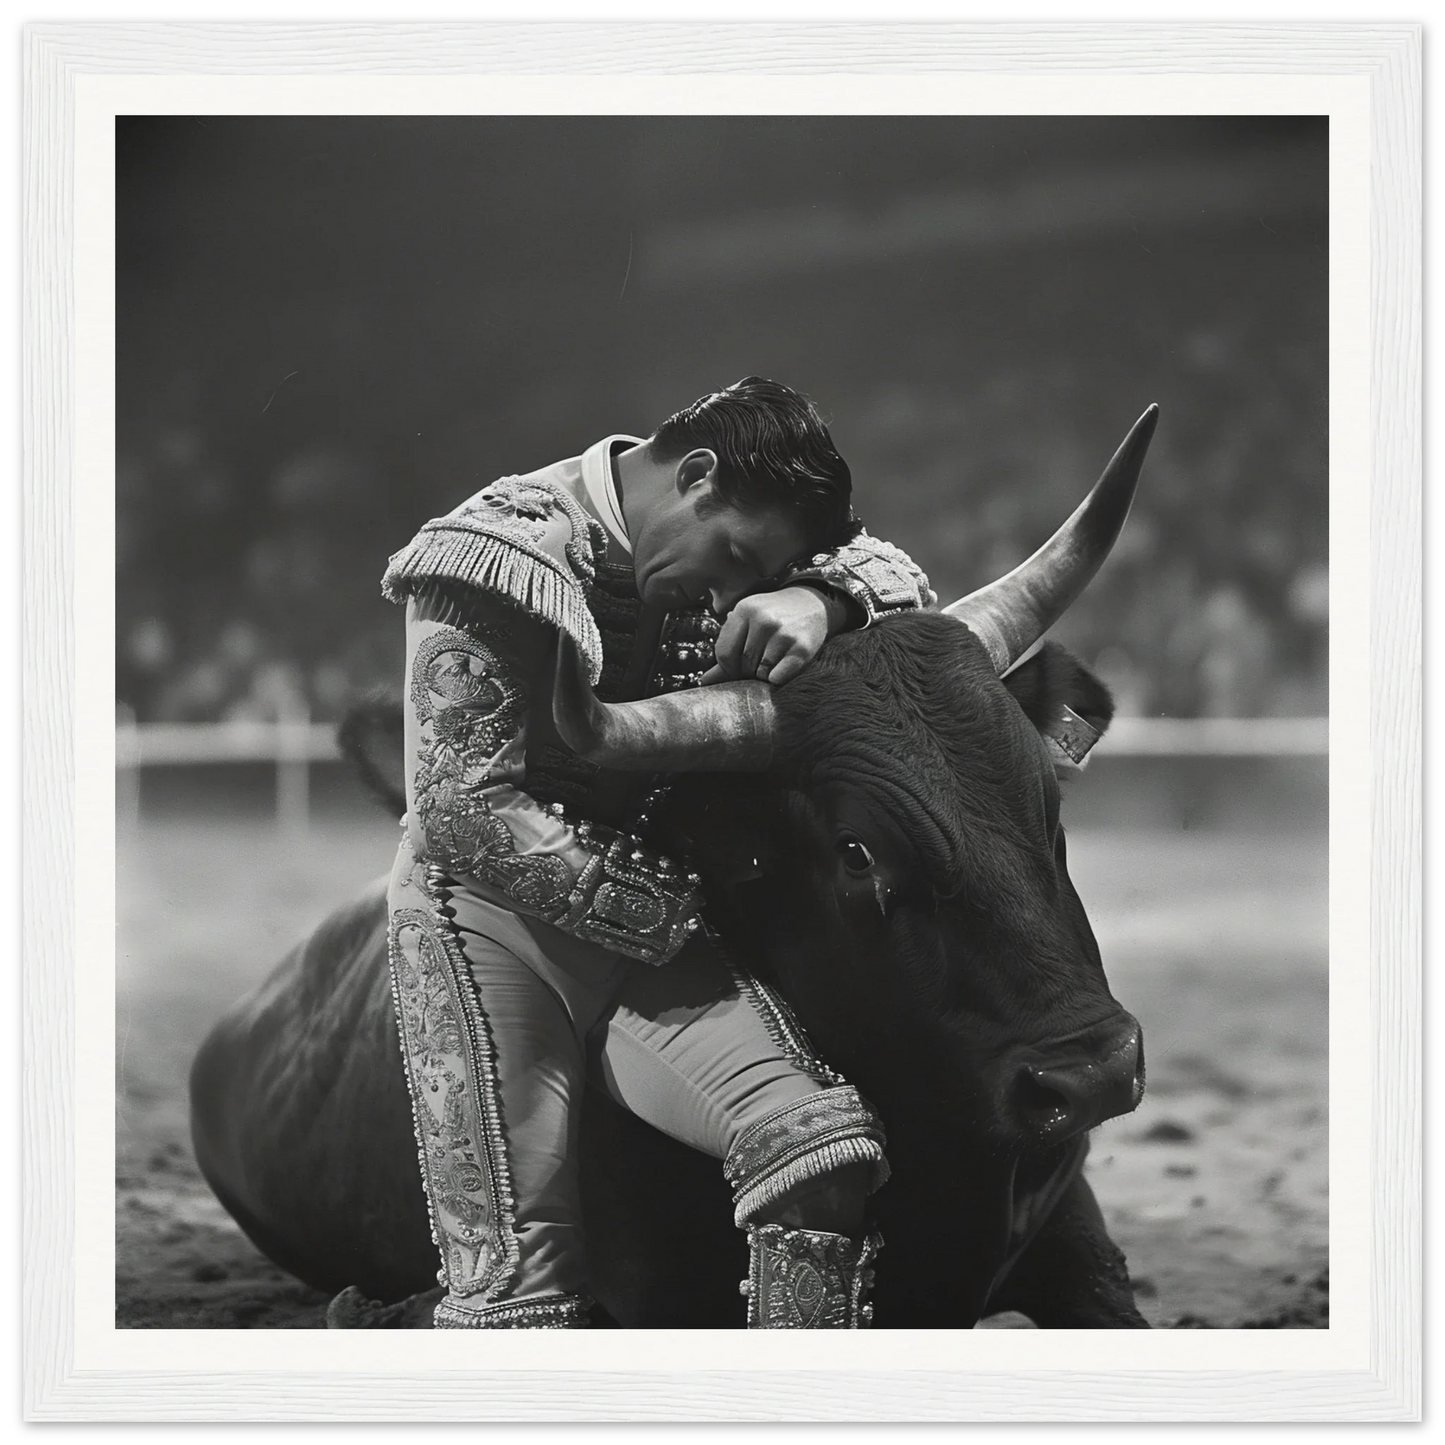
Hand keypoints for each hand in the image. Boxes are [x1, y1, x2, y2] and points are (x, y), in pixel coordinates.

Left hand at [699, 586, 843, 686]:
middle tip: (760, 662)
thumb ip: (727, 650)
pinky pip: (778, 677)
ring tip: (774, 659)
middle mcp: (763, 619)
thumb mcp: (748, 623)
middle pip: (742, 664)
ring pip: (761, 673)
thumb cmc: (774, 617)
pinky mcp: (802, 648)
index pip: (723, 653)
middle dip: (748, 671)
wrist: (812, 604)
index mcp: (744, 610)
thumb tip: (703, 682)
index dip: (729, 667)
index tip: (739, 666)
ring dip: (765, 674)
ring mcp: (784, 633)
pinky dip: (779, 677)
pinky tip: (785, 664)